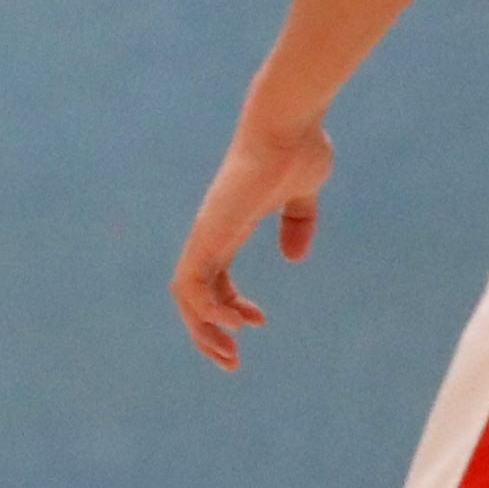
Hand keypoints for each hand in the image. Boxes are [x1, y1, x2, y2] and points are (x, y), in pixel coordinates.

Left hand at [171, 109, 332, 370]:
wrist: (287, 124)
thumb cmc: (298, 149)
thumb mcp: (302, 196)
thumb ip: (297, 223)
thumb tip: (293, 257)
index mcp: (229, 229)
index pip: (212, 280)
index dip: (230, 308)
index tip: (258, 324)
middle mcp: (212, 234)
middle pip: (192, 296)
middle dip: (207, 334)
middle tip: (231, 363)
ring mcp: (207, 233)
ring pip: (186, 295)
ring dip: (203, 331)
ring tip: (230, 355)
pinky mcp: (210, 231)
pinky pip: (192, 282)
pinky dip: (209, 309)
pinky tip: (238, 321)